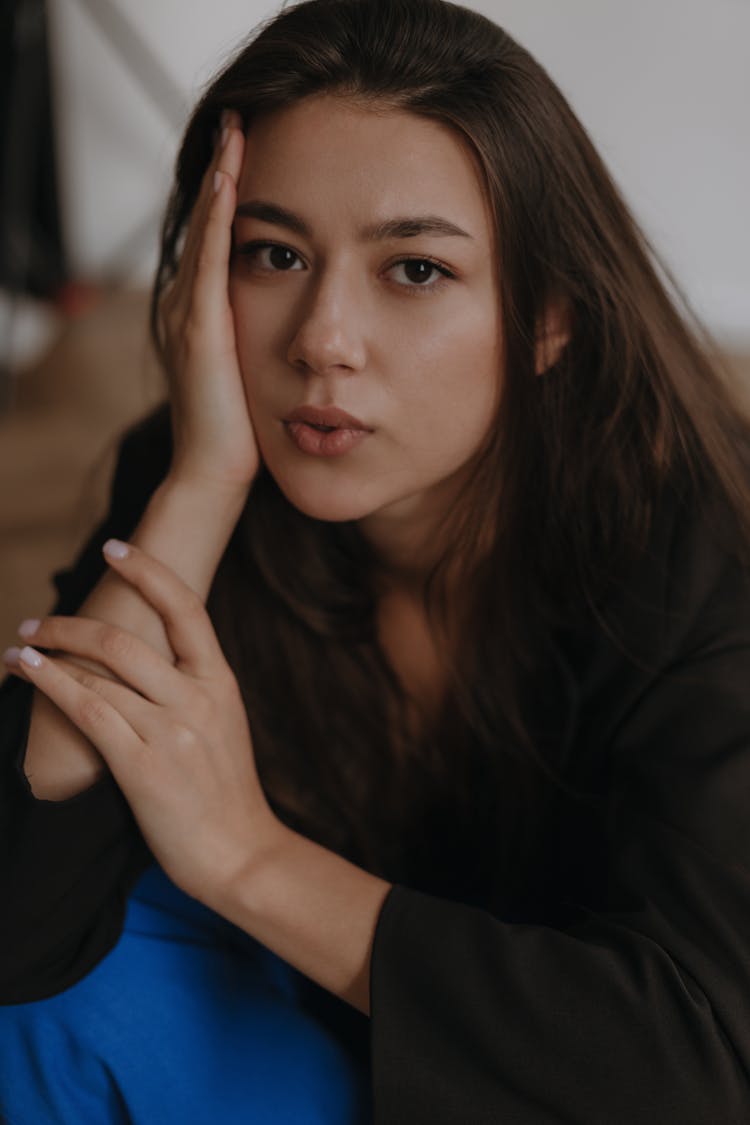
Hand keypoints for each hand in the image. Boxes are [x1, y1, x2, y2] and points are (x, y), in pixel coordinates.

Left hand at [6, 539, 280, 908]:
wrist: (241, 853)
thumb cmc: (226, 793)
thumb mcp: (224, 725)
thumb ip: (193, 689)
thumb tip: (149, 659)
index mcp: (221, 683)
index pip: (186, 609)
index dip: (148, 571)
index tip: (116, 548)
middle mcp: (197, 698)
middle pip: (126, 638)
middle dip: (71, 622)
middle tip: (37, 620)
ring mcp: (171, 731)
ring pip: (99, 671)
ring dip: (49, 650)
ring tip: (19, 647)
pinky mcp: (142, 765)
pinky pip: (87, 710)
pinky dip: (50, 682)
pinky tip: (27, 669)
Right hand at [159, 111, 259, 492]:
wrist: (216, 475)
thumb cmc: (245, 432)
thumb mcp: (259, 373)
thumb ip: (270, 339)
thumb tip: (310, 325)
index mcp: (202, 313)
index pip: (219, 237)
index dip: (232, 193)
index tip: (254, 151)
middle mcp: (186, 304)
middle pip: (206, 221)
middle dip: (223, 169)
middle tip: (241, 119)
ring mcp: (186, 314)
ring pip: (204, 230)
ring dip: (219, 178)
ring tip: (236, 130)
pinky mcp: (198, 330)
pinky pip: (209, 260)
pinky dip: (217, 218)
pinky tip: (231, 181)